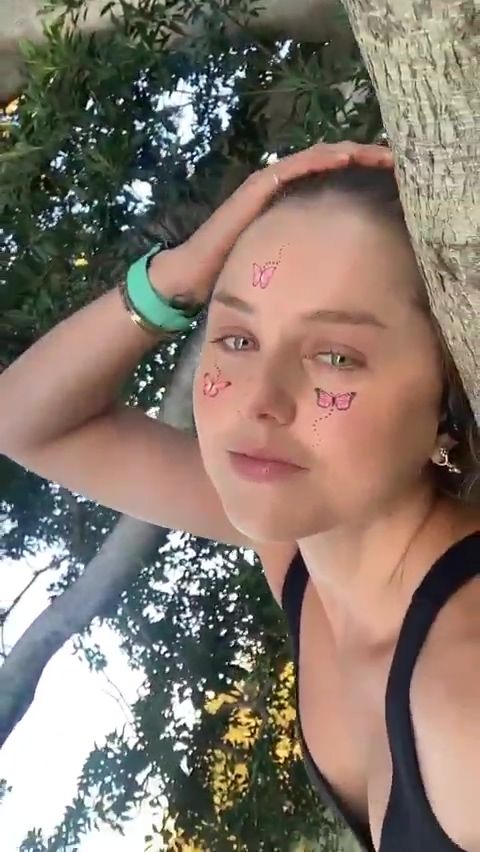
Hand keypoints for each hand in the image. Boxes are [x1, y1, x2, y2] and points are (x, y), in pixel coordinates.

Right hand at [150, 141, 393, 302]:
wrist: (193, 276)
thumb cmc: (235, 274)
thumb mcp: (285, 265)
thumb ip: (308, 259)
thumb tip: (342, 274)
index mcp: (291, 204)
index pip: (333, 179)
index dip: (364, 173)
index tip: (396, 177)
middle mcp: (281, 188)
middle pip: (331, 162)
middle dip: (365, 157)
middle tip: (397, 158)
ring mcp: (268, 185)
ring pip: (317, 158)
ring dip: (350, 152)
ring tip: (380, 153)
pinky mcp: (257, 188)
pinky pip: (293, 167)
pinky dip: (320, 160)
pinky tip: (345, 157)